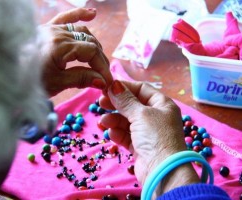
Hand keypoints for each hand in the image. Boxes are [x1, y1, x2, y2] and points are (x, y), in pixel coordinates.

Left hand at [37, 8, 112, 95]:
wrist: (6, 76)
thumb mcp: (57, 83)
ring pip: (81, 31)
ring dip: (93, 44)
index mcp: (60, 46)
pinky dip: (79, 15)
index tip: (107, 81)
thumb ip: (81, 78)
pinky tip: (92, 14)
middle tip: (103, 75)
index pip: (91, 52)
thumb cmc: (29, 82)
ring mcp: (52, 28)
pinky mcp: (46, 28)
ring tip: (99, 59)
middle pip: (89, 41)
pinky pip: (65, 18)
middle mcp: (58, 33)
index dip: (102, 66)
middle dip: (99, 59)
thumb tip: (102, 80)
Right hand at [99, 80, 198, 195]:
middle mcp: (156, 116)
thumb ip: (125, 100)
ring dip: (114, 120)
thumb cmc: (156, 136)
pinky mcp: (140, 146)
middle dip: (116, 104)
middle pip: (132, 105)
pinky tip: (112, 134)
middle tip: (100, 102)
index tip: (107, 87)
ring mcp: (147, 132)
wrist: (162, 171)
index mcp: (162, 104)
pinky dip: (118, 133)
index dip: (124, 87)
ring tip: (104, 122)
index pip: (141, 89)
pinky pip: (126, 135)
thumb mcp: (141, 114)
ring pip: (126, 121)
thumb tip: (114, 85)